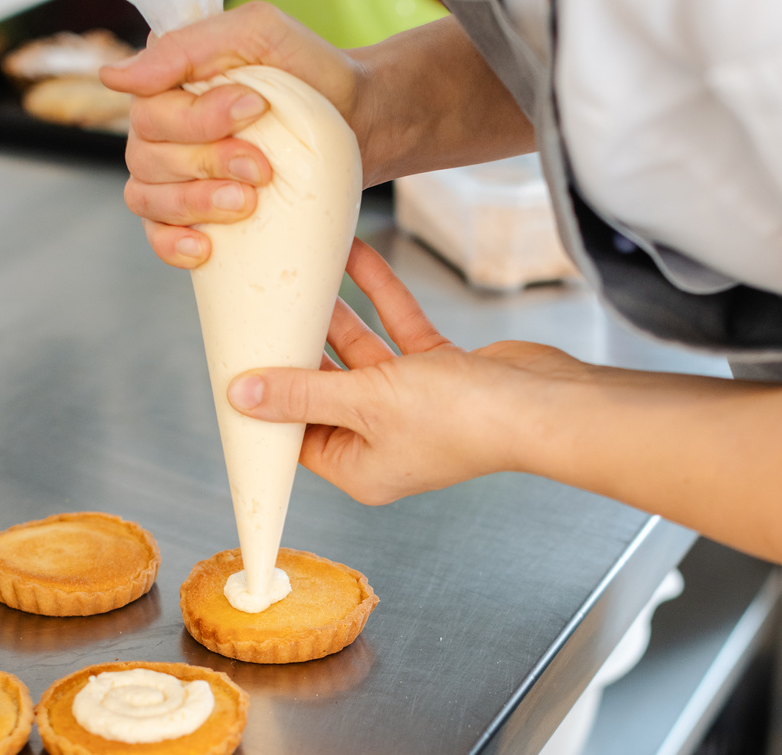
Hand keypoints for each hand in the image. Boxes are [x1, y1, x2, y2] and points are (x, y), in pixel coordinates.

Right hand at [101, 3, 362, 267]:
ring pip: (149, 198)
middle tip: (262, 167)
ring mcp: (173, 177)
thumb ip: (189, 46)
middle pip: (149, 157)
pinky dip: (173, 245)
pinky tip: (204, 248)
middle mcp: (162, 132)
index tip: (256, 108)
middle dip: (208, 163)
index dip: (198, 118)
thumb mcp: (259, 34)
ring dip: (196, 204)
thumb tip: (113, 77)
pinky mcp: (195, 216)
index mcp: (169, 87)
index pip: (151, 110)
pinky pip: (156, 237)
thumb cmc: (310, 73)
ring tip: (247, 203)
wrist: (359, 121)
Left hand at [227, 240, 597, 504]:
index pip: (295, 437)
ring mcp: (413, 407)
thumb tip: (244, 395)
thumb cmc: (464, 420)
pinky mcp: (440, 374)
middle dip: (298, 348)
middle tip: (263, 309)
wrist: (545, 404)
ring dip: (335, 314)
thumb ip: (304, 392)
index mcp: (360, 468)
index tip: (237, 363)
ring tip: (302, 274)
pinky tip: (355, 259)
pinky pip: (397, 330)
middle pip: (324, 390)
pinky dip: (378, 297)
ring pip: (360, 354)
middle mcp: (383, 442)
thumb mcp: (366, 401)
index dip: (266, 401)